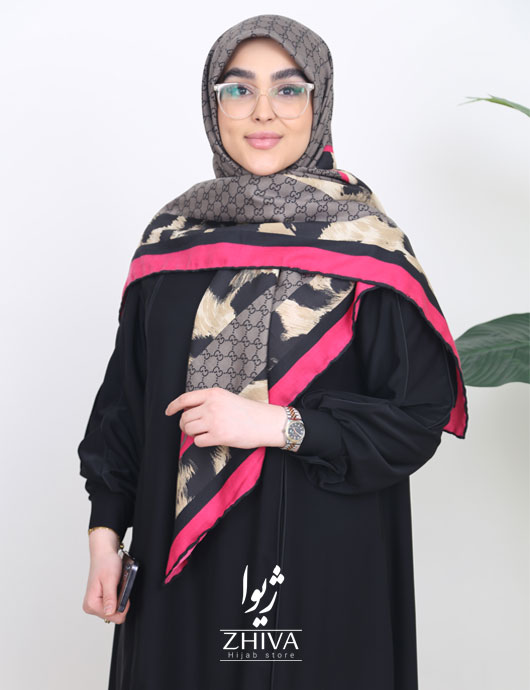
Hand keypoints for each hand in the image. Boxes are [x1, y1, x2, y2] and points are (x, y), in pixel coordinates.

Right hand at [83, 533, 129, 624]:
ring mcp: (94, 604)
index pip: (113, 617)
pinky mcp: (99, 601)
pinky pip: (113, 605)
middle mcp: (90, 606)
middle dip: (120, 601)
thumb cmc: (106, 563)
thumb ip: (110, 598)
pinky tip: (115, 587)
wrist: (104, 553)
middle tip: (118, 586)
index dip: (123, 606)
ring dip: (118, 598)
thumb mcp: (110, 579)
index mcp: (91, 604)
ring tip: (116, 585)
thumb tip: (109, 613)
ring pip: (114, 610)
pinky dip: (117, 596)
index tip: (123, 592)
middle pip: (113, 615)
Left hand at [165, 387, 286, 448]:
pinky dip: (201, 442)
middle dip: (185, 425)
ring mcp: (214, 420)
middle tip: (193, 428)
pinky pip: (198, 441)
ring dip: (192, 434)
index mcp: (213, 394)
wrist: (266, 422)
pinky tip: (211, 439)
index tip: (169, 412)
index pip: (185, 399)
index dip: (173, 406)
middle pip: (185, 417)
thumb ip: (208, 402)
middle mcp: (211, 405)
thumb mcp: (227, 398)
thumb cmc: (249, 412)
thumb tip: (189, 413)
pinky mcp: (218, 435)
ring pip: (189, 429)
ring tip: (204, 433)